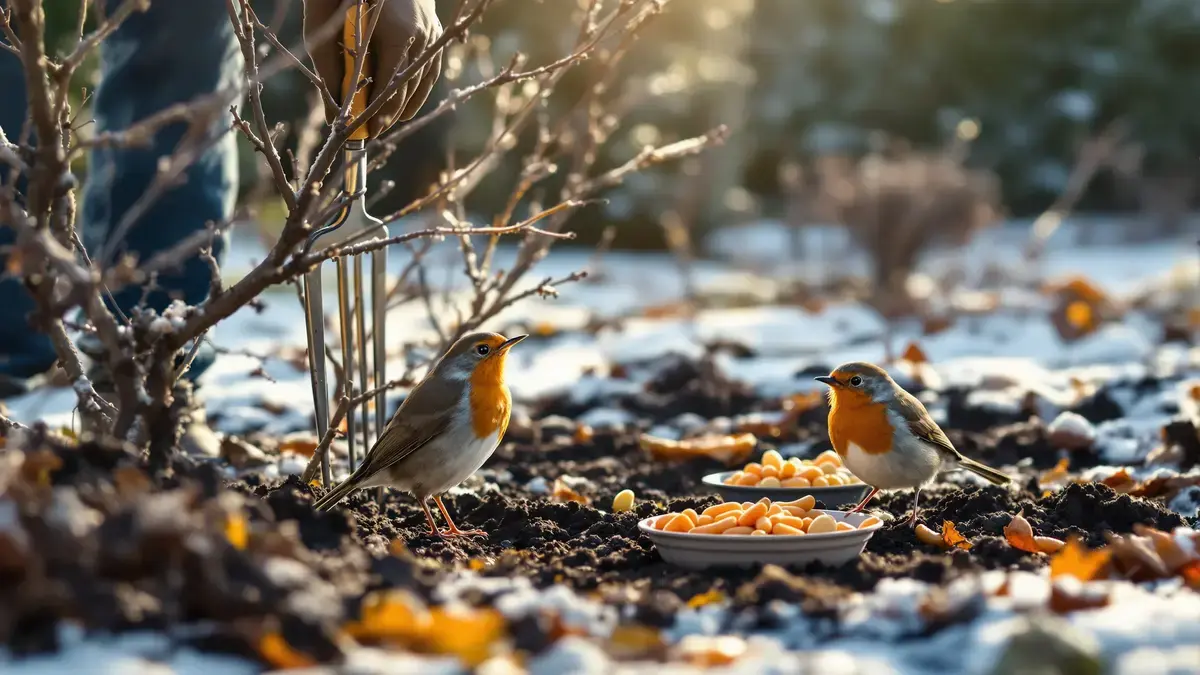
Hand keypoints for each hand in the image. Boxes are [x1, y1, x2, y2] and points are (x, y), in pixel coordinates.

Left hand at [303, 0, 443, 137]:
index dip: (380, 113)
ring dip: (406, 104)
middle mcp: (420, 36)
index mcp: (397, 33)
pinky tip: (407, 104)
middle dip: (390, 113)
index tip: (368, 132)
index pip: (390, 86)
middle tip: (373, 132)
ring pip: (421, 79)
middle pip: (406, 86)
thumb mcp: (327, 22)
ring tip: (388, 122)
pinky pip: (430, 67)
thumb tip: (332, 112)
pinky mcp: (434, 30)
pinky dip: (419, 88)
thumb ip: (330, 67)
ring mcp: (431, 33)